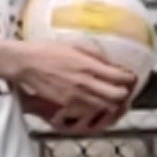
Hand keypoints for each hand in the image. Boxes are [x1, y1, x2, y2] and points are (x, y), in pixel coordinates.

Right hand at [11, 40, 137, 131]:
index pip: (119, 77)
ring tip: (111, 96)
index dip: (129, 78)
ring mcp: (76, 96)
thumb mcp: (76, 45)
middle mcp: (85, 82)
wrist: (26, 63)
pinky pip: (88, 110)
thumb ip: (96, 55)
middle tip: (123, 88)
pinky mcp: (66, 105)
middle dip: (124, 92)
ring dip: (112, 102)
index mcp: (88, 65)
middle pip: (116, 95)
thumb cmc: (49, 51)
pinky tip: (93, 101)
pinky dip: (95, 107)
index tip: (130, 77)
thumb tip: (112, 64)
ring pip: (105, 106)